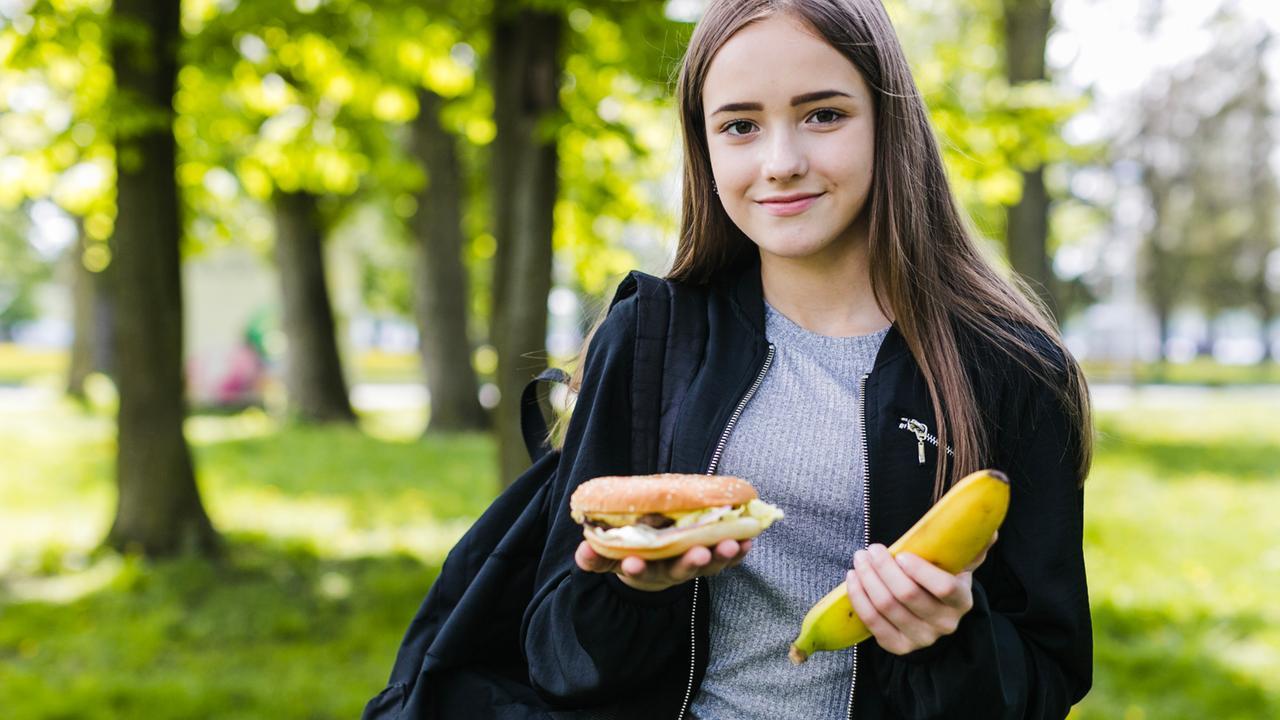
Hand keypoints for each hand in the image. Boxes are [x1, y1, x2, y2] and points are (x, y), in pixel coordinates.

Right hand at [575, 538, 752, 591]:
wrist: (655, 563)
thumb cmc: (631, 554)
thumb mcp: (610, 557)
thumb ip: (596, 557)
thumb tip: (582, 550)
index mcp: (646, 571)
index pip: (640, 572)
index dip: (637, 568)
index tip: (631, 563)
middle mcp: (672, 572)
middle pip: (682, 571)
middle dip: (690, 563)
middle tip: (698, 555)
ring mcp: (694, 565)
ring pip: (710, 565)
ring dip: (722, 555)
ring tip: (731, 544)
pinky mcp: (712, 557)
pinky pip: (729, 557)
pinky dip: (739, 550)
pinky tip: (748, 539)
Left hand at [844, 532, 996, 654]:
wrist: (931, 618)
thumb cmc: (941, 581)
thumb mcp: (958, 566)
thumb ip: (971, 548)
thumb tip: (990, 530)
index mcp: (961, 600)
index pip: (943, 588)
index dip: (920, 571)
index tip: (901, 553)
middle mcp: (944, 624)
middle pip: (906, 595)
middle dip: (883, 568)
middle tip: (871, 549)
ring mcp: (921, 638)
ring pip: (886, 606)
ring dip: (867, 579)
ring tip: (859, 559)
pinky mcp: (898, 647)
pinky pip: (872, 622)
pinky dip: (858, 597)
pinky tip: (852, 578)